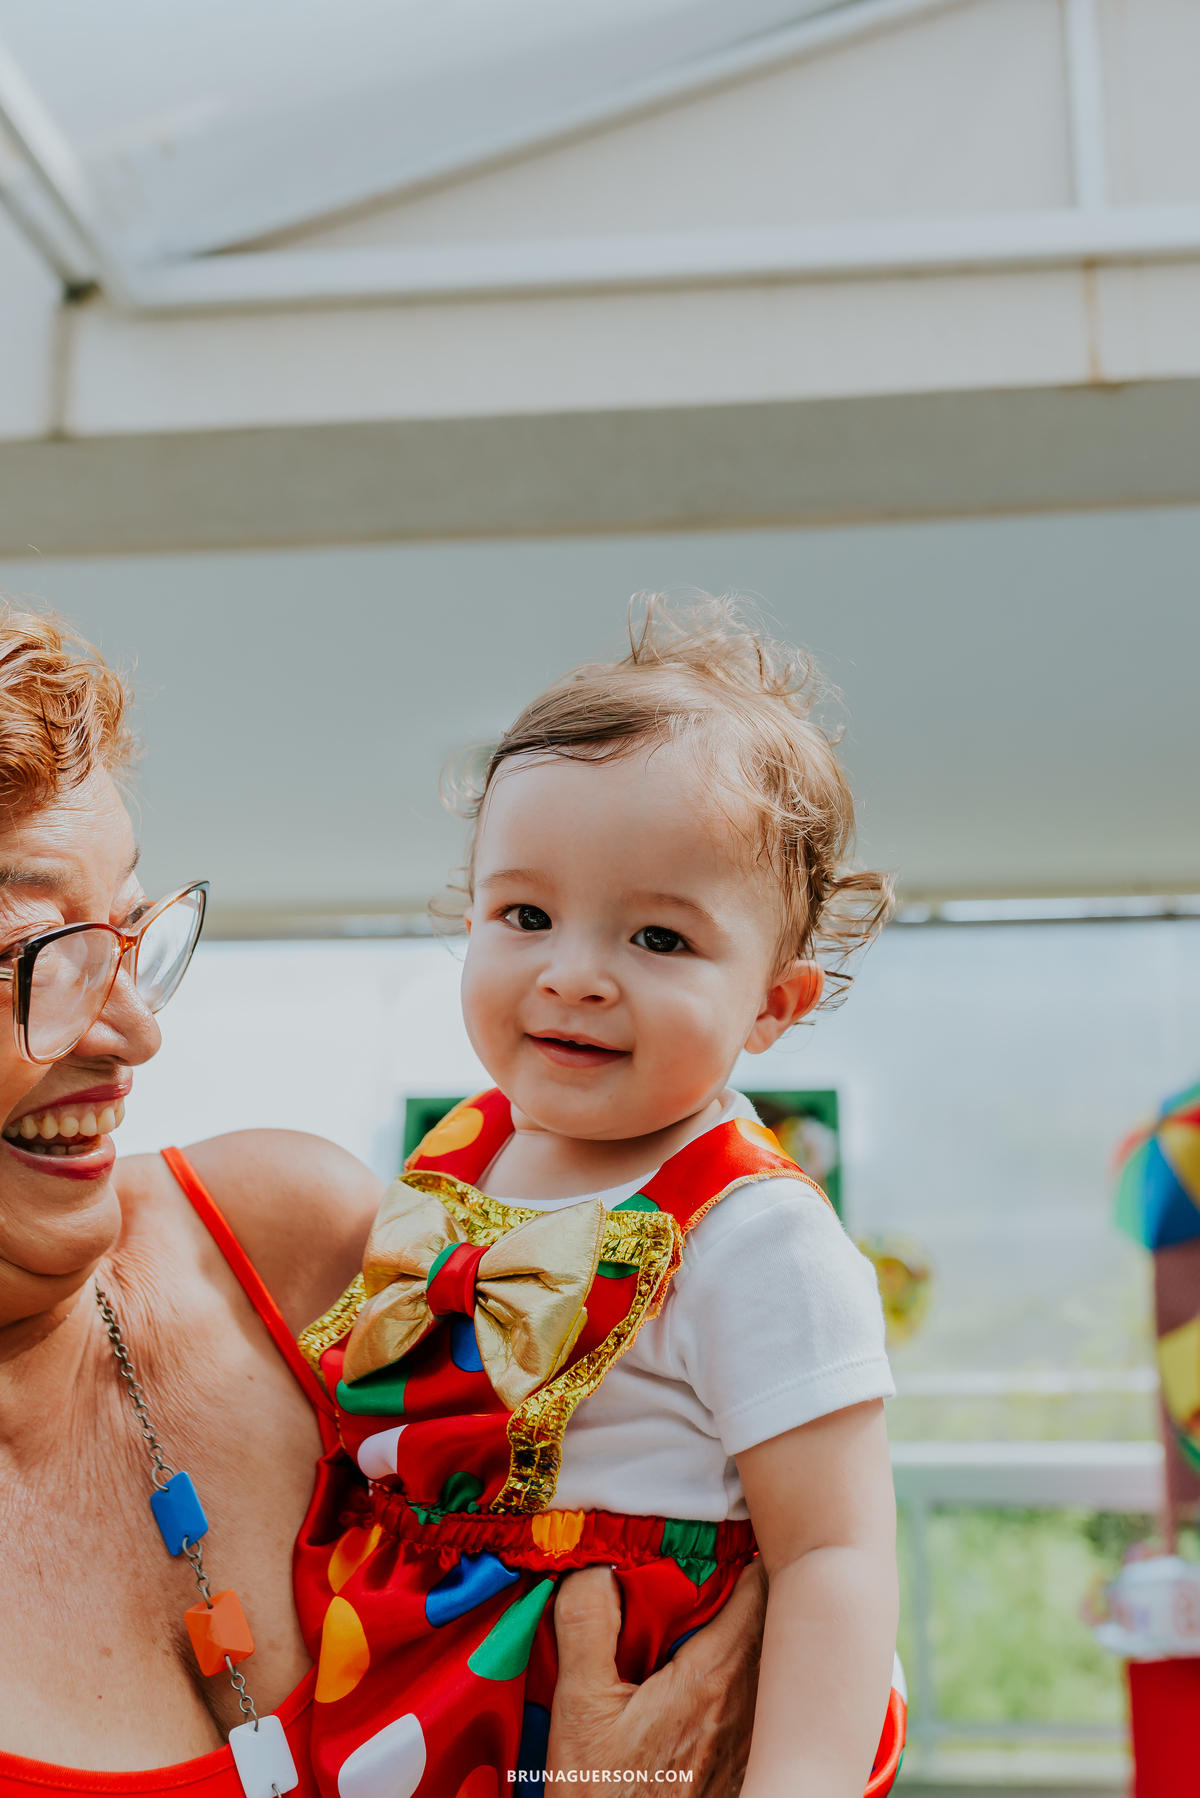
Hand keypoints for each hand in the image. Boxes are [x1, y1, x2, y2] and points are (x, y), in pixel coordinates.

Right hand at [547, 1560, 765, 1794]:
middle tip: (729, 1562)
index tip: (731, 1534)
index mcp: (714, 1676)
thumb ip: (587, 1625)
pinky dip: (753, 1672)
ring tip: (722, 1611)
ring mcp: (758, 1737)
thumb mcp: (579, 1710)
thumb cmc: (607, 1797)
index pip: (759, 1591)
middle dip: (756, 1586)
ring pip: (772, 1660)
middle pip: (774, 1621)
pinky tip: (717, 1674)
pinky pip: (766, 1699)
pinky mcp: (752, 1763)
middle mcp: (752, 1704)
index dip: (749, 1554)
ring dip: (755, 1629)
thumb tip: (596, 1568)